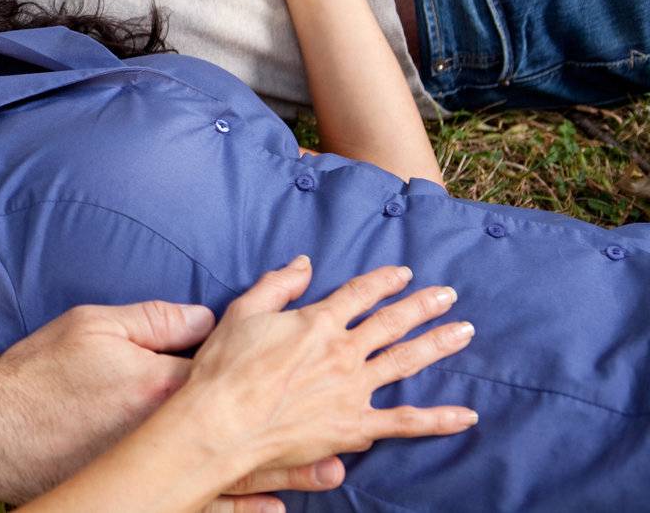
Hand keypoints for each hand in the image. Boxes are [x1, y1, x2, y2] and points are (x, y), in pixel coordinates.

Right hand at [0, 301, 343, 505]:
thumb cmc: (43, 373)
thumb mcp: (97, 326)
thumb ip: (157, 320)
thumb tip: (207, 319)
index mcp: (168, 381)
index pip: (230, 365)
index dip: (264, 354)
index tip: (302, 340)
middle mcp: (175, 428)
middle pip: (249, 423)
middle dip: (301, 419)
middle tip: (353, 422)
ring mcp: (161, 464)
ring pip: (237, 467)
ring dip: (289, 466)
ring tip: (336, 466)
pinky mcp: (145, 488)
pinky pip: (205, 501)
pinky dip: (243, 505)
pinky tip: (273, 508)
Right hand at [183, 257, 477, 474]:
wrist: (224, 421)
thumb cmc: (226, 367)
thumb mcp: (244, 312)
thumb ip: (278, 285)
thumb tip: (304, 263)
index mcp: (317, 322)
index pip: (360, 294)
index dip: (384, 281)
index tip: (404, 273)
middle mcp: (343, 351)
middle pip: (392, 322)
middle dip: (423, 305)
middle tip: (448, 295)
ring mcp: (353, 390)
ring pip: (406, 361)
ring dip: (438, 344)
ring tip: (464, 332)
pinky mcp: (355, 426)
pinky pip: (404, 422)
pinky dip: (437, 420)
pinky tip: (465, 415)